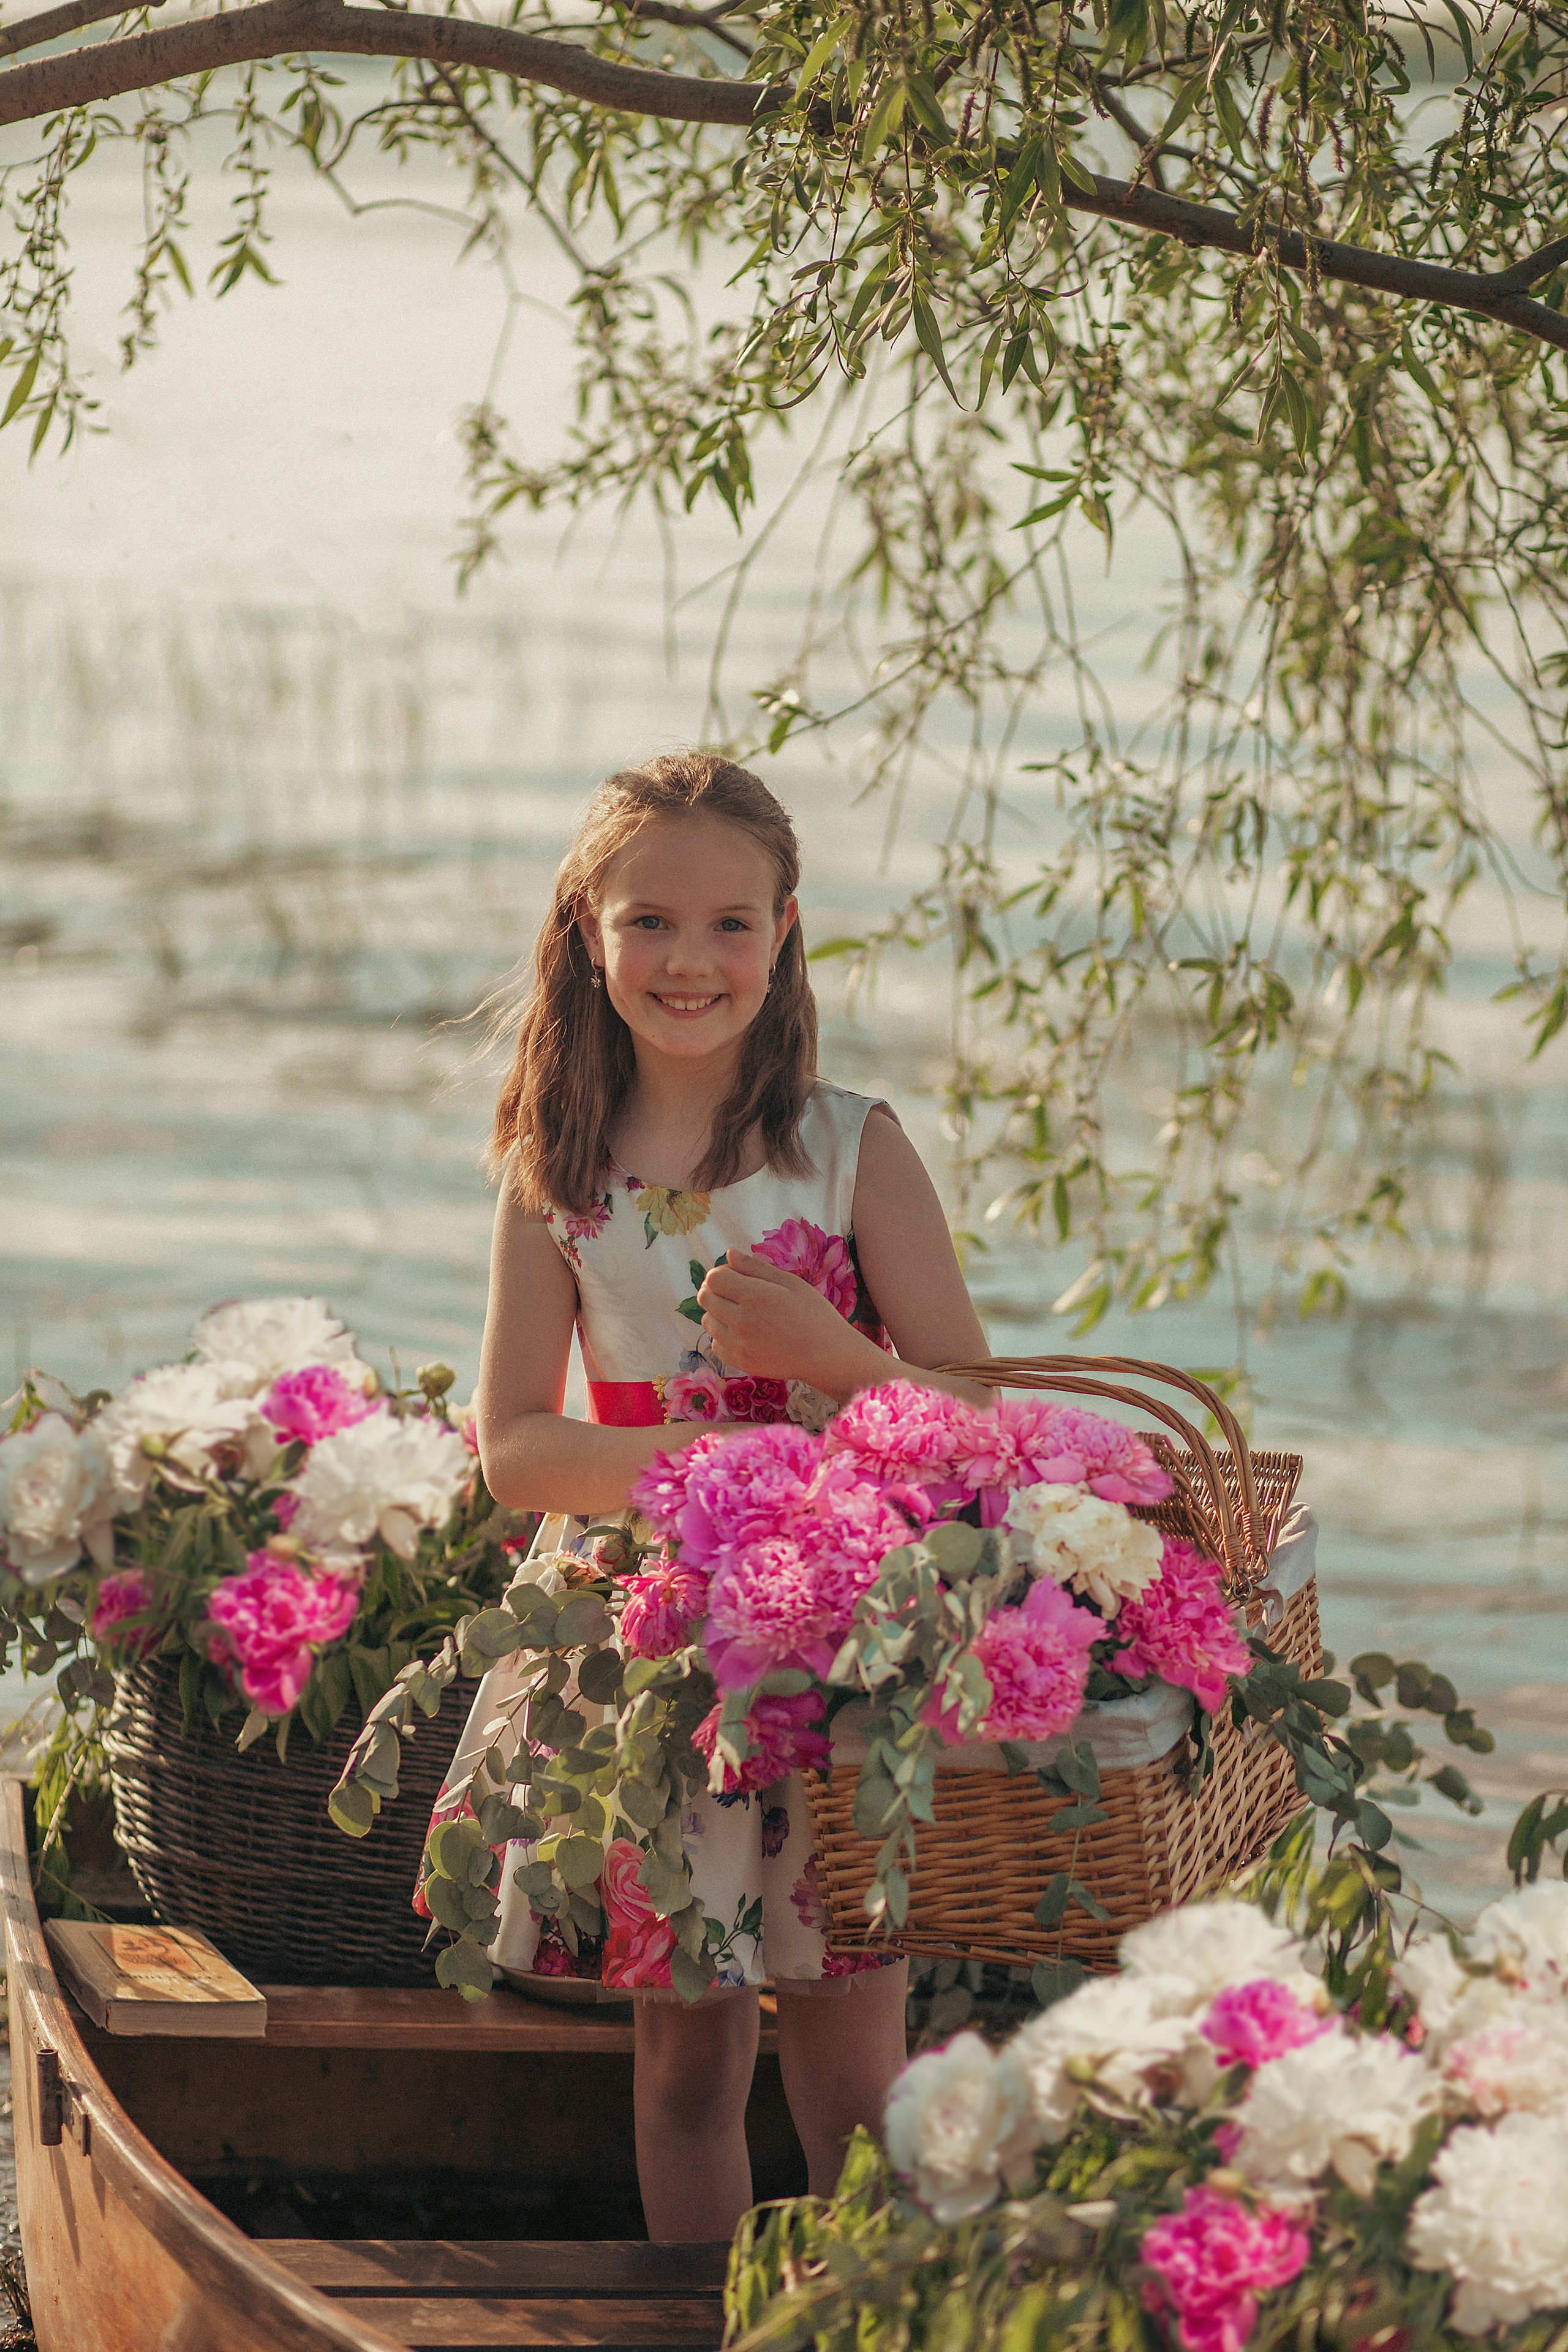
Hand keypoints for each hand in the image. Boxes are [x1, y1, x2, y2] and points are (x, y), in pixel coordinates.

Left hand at [697, 1253, 876, 1396]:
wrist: (826, 1355)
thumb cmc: (814, 1314)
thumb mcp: (791, 1283)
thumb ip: (756, 1268)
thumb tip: (729, 1254)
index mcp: (755, 1297)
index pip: (714, 1278)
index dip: (720, 1273)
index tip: (733, 1276)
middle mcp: (742, 1321)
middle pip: (705, 1298)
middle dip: (714, 1290)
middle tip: (733, 1292)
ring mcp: (739, 1345)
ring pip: (707, 1321)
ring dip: (717, 1313)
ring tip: (740, 1313)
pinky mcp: (740, 1363)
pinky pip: (715, 1344)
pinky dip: (723, 1336)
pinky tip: (742, 1333)